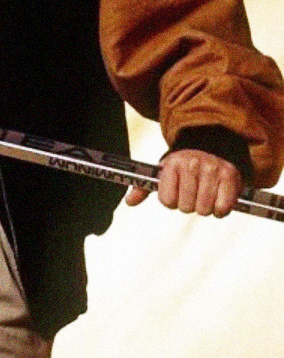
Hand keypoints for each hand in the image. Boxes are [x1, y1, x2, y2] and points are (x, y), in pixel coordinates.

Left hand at [125, 147, 242, 217]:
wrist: (211, 147)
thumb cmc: (183, 165)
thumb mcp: (162, 172)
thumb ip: (143, 188)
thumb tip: (129, 201)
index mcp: (171, 164)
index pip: (167, 201)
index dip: (172, 201)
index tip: (176, 192)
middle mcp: (191, 164)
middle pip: (186, 207)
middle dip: (189, 205)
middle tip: (193, 192)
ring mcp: (211, 169)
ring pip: (204, 209)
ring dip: (205, 208)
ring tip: (205, 194)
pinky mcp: (230, 175)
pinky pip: (222, 207)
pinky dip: (221, 209)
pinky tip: (218, 199)